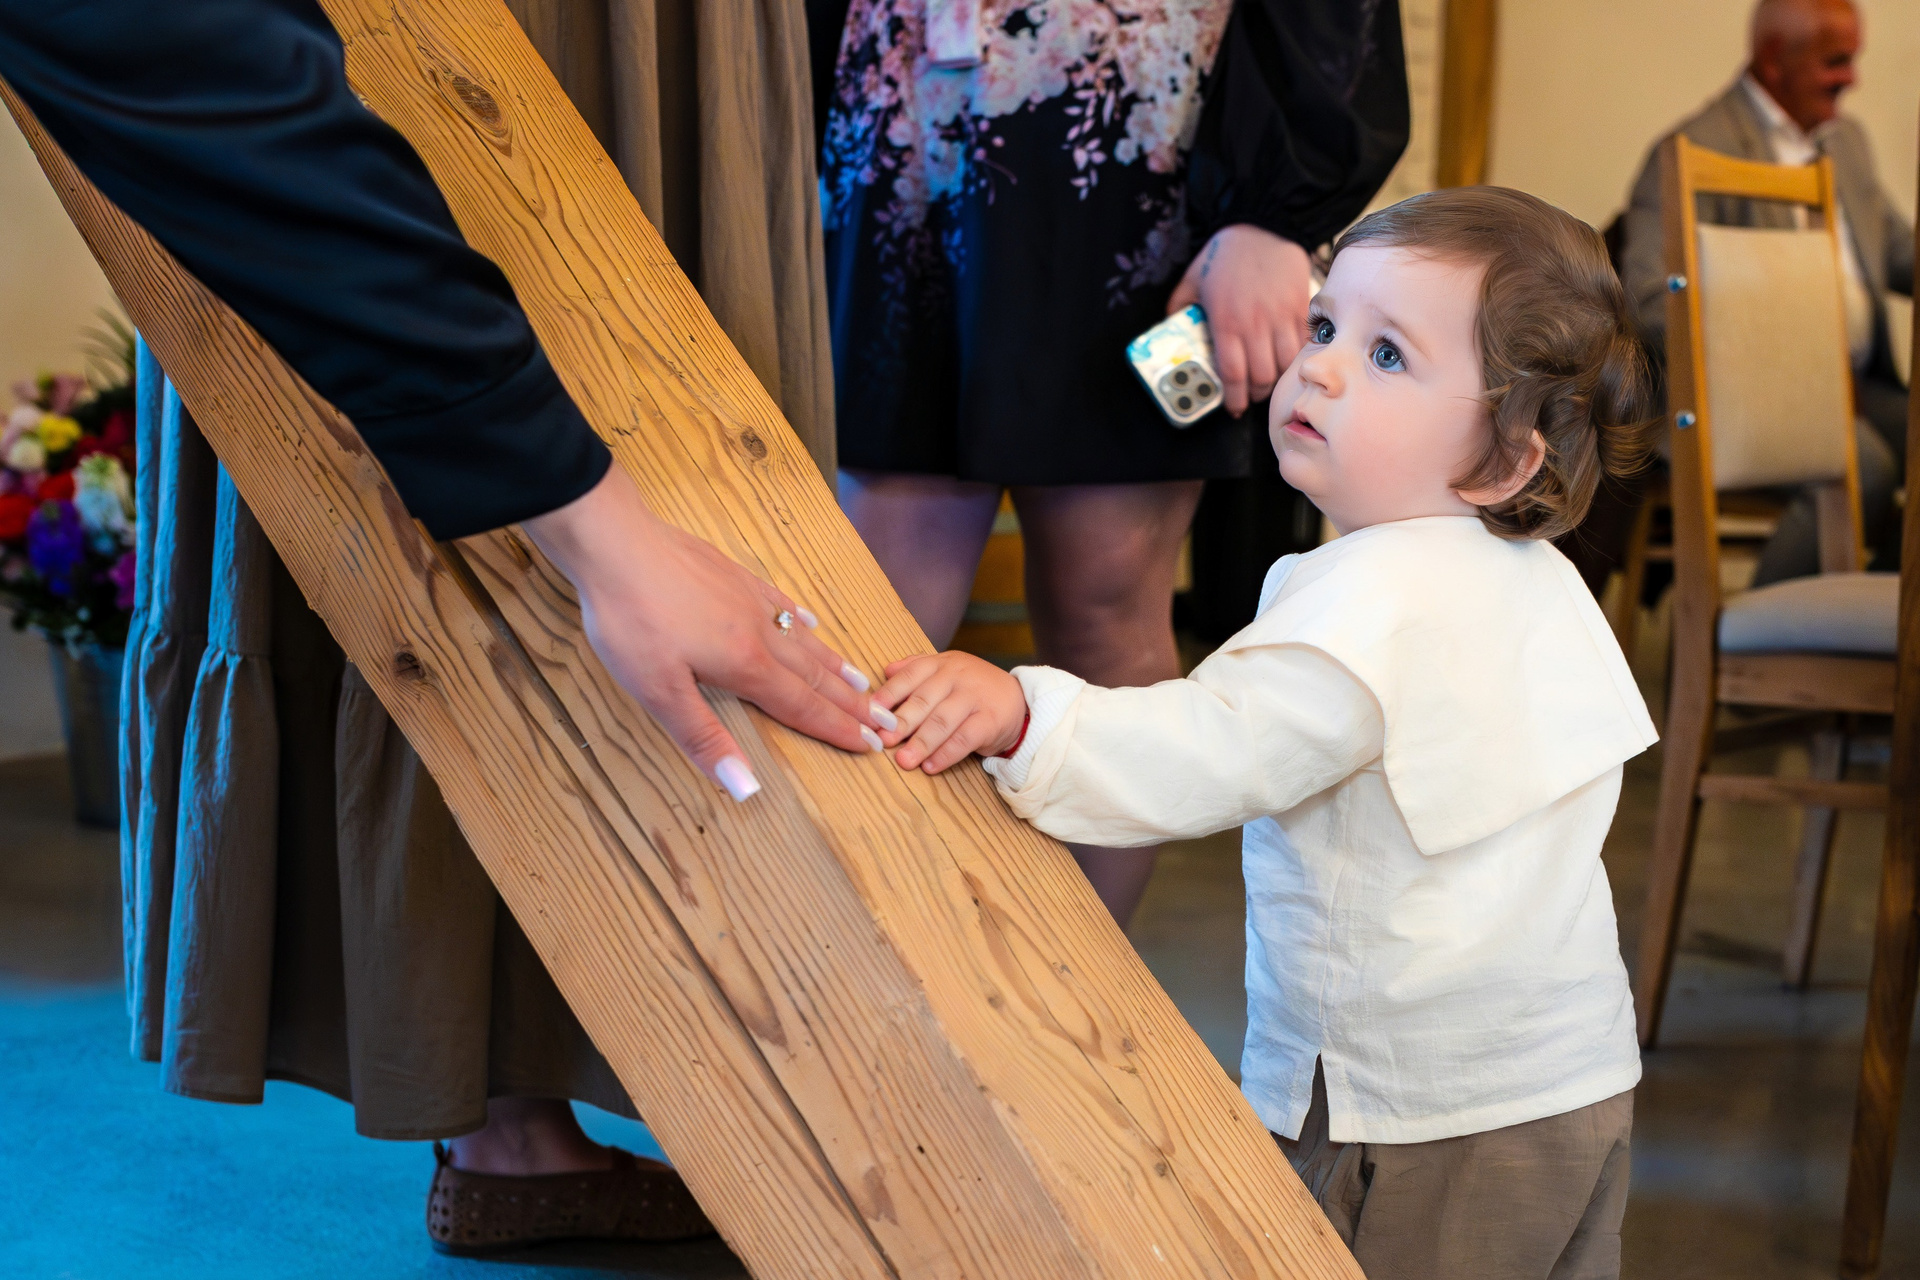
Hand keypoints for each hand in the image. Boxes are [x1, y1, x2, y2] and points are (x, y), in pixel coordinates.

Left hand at [522, 466, 883, 800]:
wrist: (616, 543)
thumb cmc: (631, 619)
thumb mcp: (658, 690)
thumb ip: (704, 737)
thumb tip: (746, 787)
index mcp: (745, 664)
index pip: (801, 706)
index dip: (837, 729)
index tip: (871, 746)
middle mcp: (759, 632)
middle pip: (814, 675)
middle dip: (851, 704)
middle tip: (886, 721)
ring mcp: (749, 599)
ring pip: (804, 639)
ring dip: (835, 666)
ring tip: (862, 683)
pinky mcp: (733, 575)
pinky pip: (781, 602)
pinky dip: (802, 620)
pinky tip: (810, 623)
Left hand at [873, 651, 1027, 773]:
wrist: (1018, 699)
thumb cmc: (972, 688)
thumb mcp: (946, 670)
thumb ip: (916, 668)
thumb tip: (885, 671)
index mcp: (941, 664)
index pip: (910, 676)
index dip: (889, 696)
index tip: (871, 715)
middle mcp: (957, 676)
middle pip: (924, 700)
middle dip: (902, 722)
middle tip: (883, 741)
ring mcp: (975, 697)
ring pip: (943, 720)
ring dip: (921, 742)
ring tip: (904, 761)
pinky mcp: (990, 720)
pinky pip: (965, 738)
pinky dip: (946, 754)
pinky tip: (931, 766)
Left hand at [1166, 224, 1312, 416]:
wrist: (1265, 224)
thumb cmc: (1226, 252)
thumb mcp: (1192, 278)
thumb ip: (1179, 305)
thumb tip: (1171, 325)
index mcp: (1225, 322)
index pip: (1231, 374)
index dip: (1233, 398)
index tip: (1232, 408)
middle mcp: (1255, 325)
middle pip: (1261, 377)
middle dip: (1256, 394)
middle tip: (1250, 395)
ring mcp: (1281, 318)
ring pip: (1285, 366)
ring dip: (1278, 380)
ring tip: (1269, 380)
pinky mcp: (1301, 309)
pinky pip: (1302, 345)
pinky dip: (1296, 359)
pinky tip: (1287, 360)